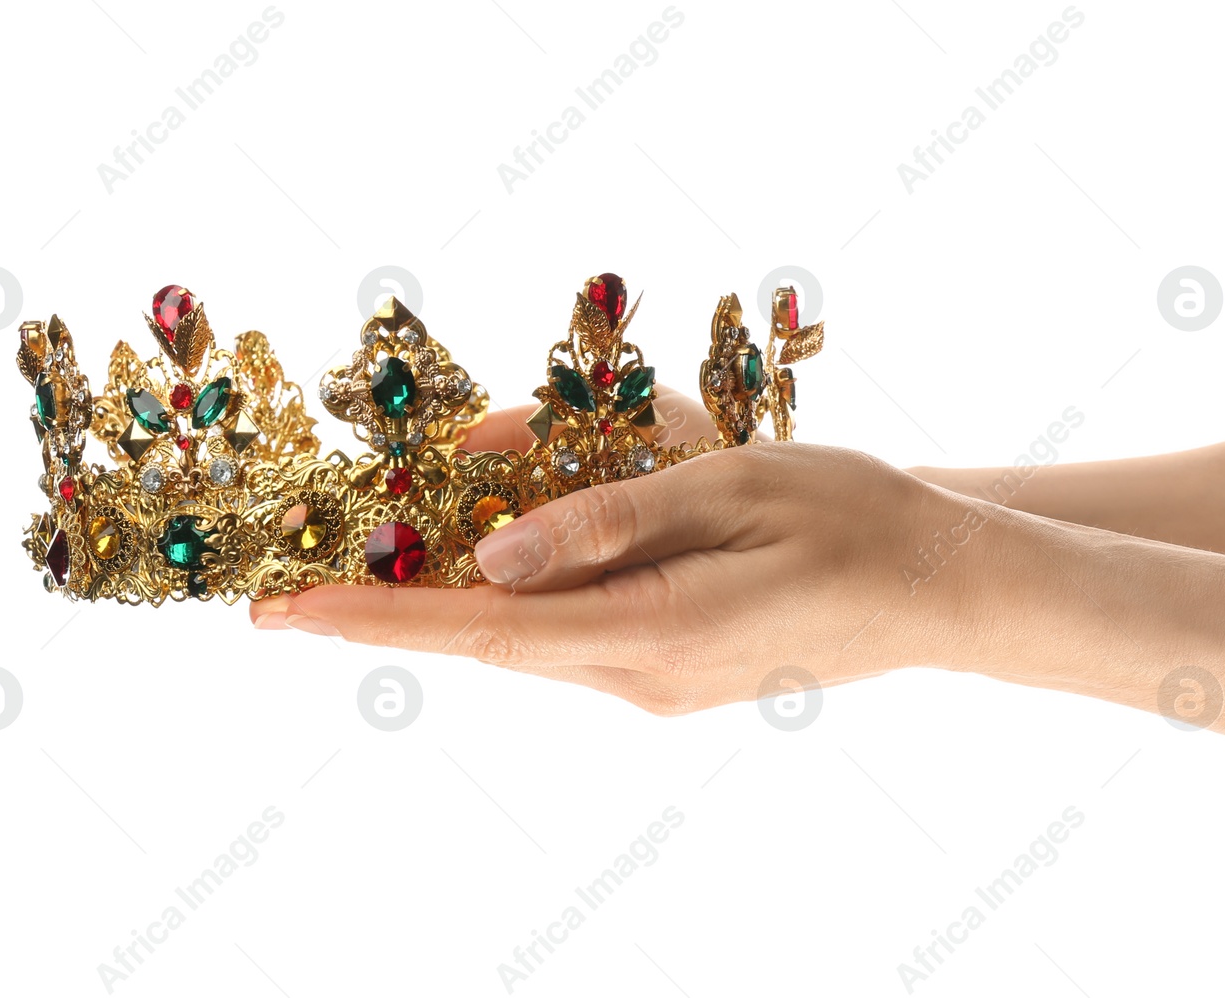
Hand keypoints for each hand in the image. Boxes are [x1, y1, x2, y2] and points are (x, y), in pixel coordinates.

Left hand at [250, 420, 990, 714]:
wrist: (941, 586)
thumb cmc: (851, 517)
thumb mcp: (731, 489)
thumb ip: (604, 525)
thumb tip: (488, 559)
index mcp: (652, 630)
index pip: (482, 631)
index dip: (375, 618)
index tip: (283, 612)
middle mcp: (640, 675)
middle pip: (486, 642)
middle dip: (387, 608)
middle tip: (296, 579)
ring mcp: (656, 685)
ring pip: (524, 638)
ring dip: (449, 602)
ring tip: (379, 556)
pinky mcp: (670, 673)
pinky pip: (568, 635)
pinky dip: (516, 600)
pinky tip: (494, 559)